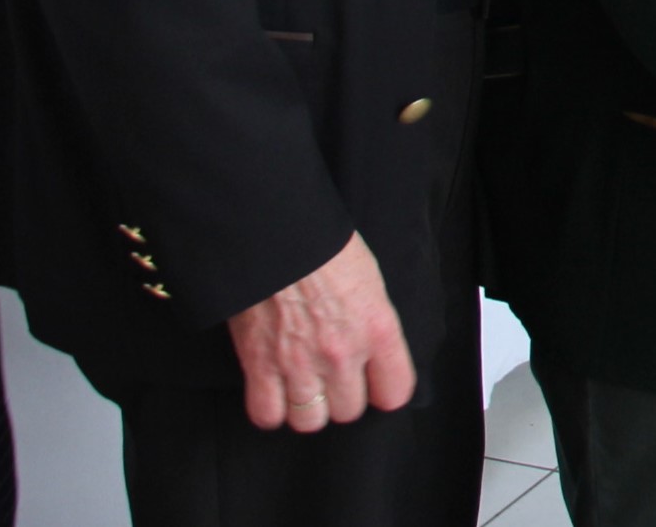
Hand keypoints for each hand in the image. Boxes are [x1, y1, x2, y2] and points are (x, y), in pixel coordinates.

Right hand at [225, 233, 414, 431]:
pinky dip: (270, 409)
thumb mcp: (370, 281)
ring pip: (310, 421)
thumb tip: (374, 354)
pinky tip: (274, 391)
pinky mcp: (260, 366)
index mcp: (378, 328)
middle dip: (341, 397)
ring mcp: (300, 364)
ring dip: (306, 407)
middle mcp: (343, 353)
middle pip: (349, 411)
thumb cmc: (322, 247)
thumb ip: (374, 323)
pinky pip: (267, 415)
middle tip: (332, 378)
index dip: (385, 390)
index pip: (396, 391)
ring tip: (303, 387)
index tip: (376, 385)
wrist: (274, 234)